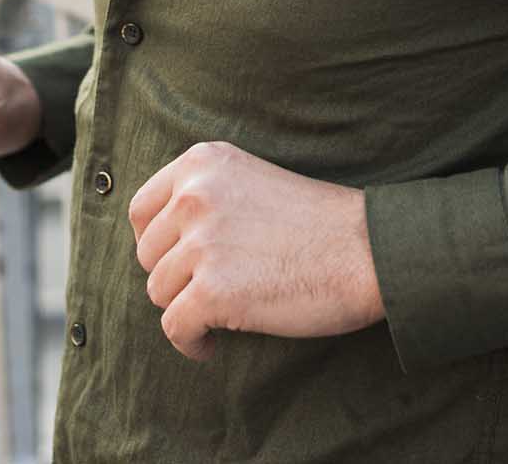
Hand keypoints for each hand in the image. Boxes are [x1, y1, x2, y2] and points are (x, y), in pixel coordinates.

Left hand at [128, 141, 384, 360]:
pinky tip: (213, 345)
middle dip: (173, 277)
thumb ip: (203, 196)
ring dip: (185, 308)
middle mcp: (194, 195)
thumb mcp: (250, 181)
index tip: (177, 261)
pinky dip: (191, 344)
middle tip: (210, 289)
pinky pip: (175, 328)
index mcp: (202, 162)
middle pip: (146, 254)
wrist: (366, 249)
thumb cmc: (316, 221)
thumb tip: (153, 239)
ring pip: (158, 292)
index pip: (141, 209)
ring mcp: (202, 242)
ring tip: (219, 314)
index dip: (154, 242)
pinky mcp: (212, 290)